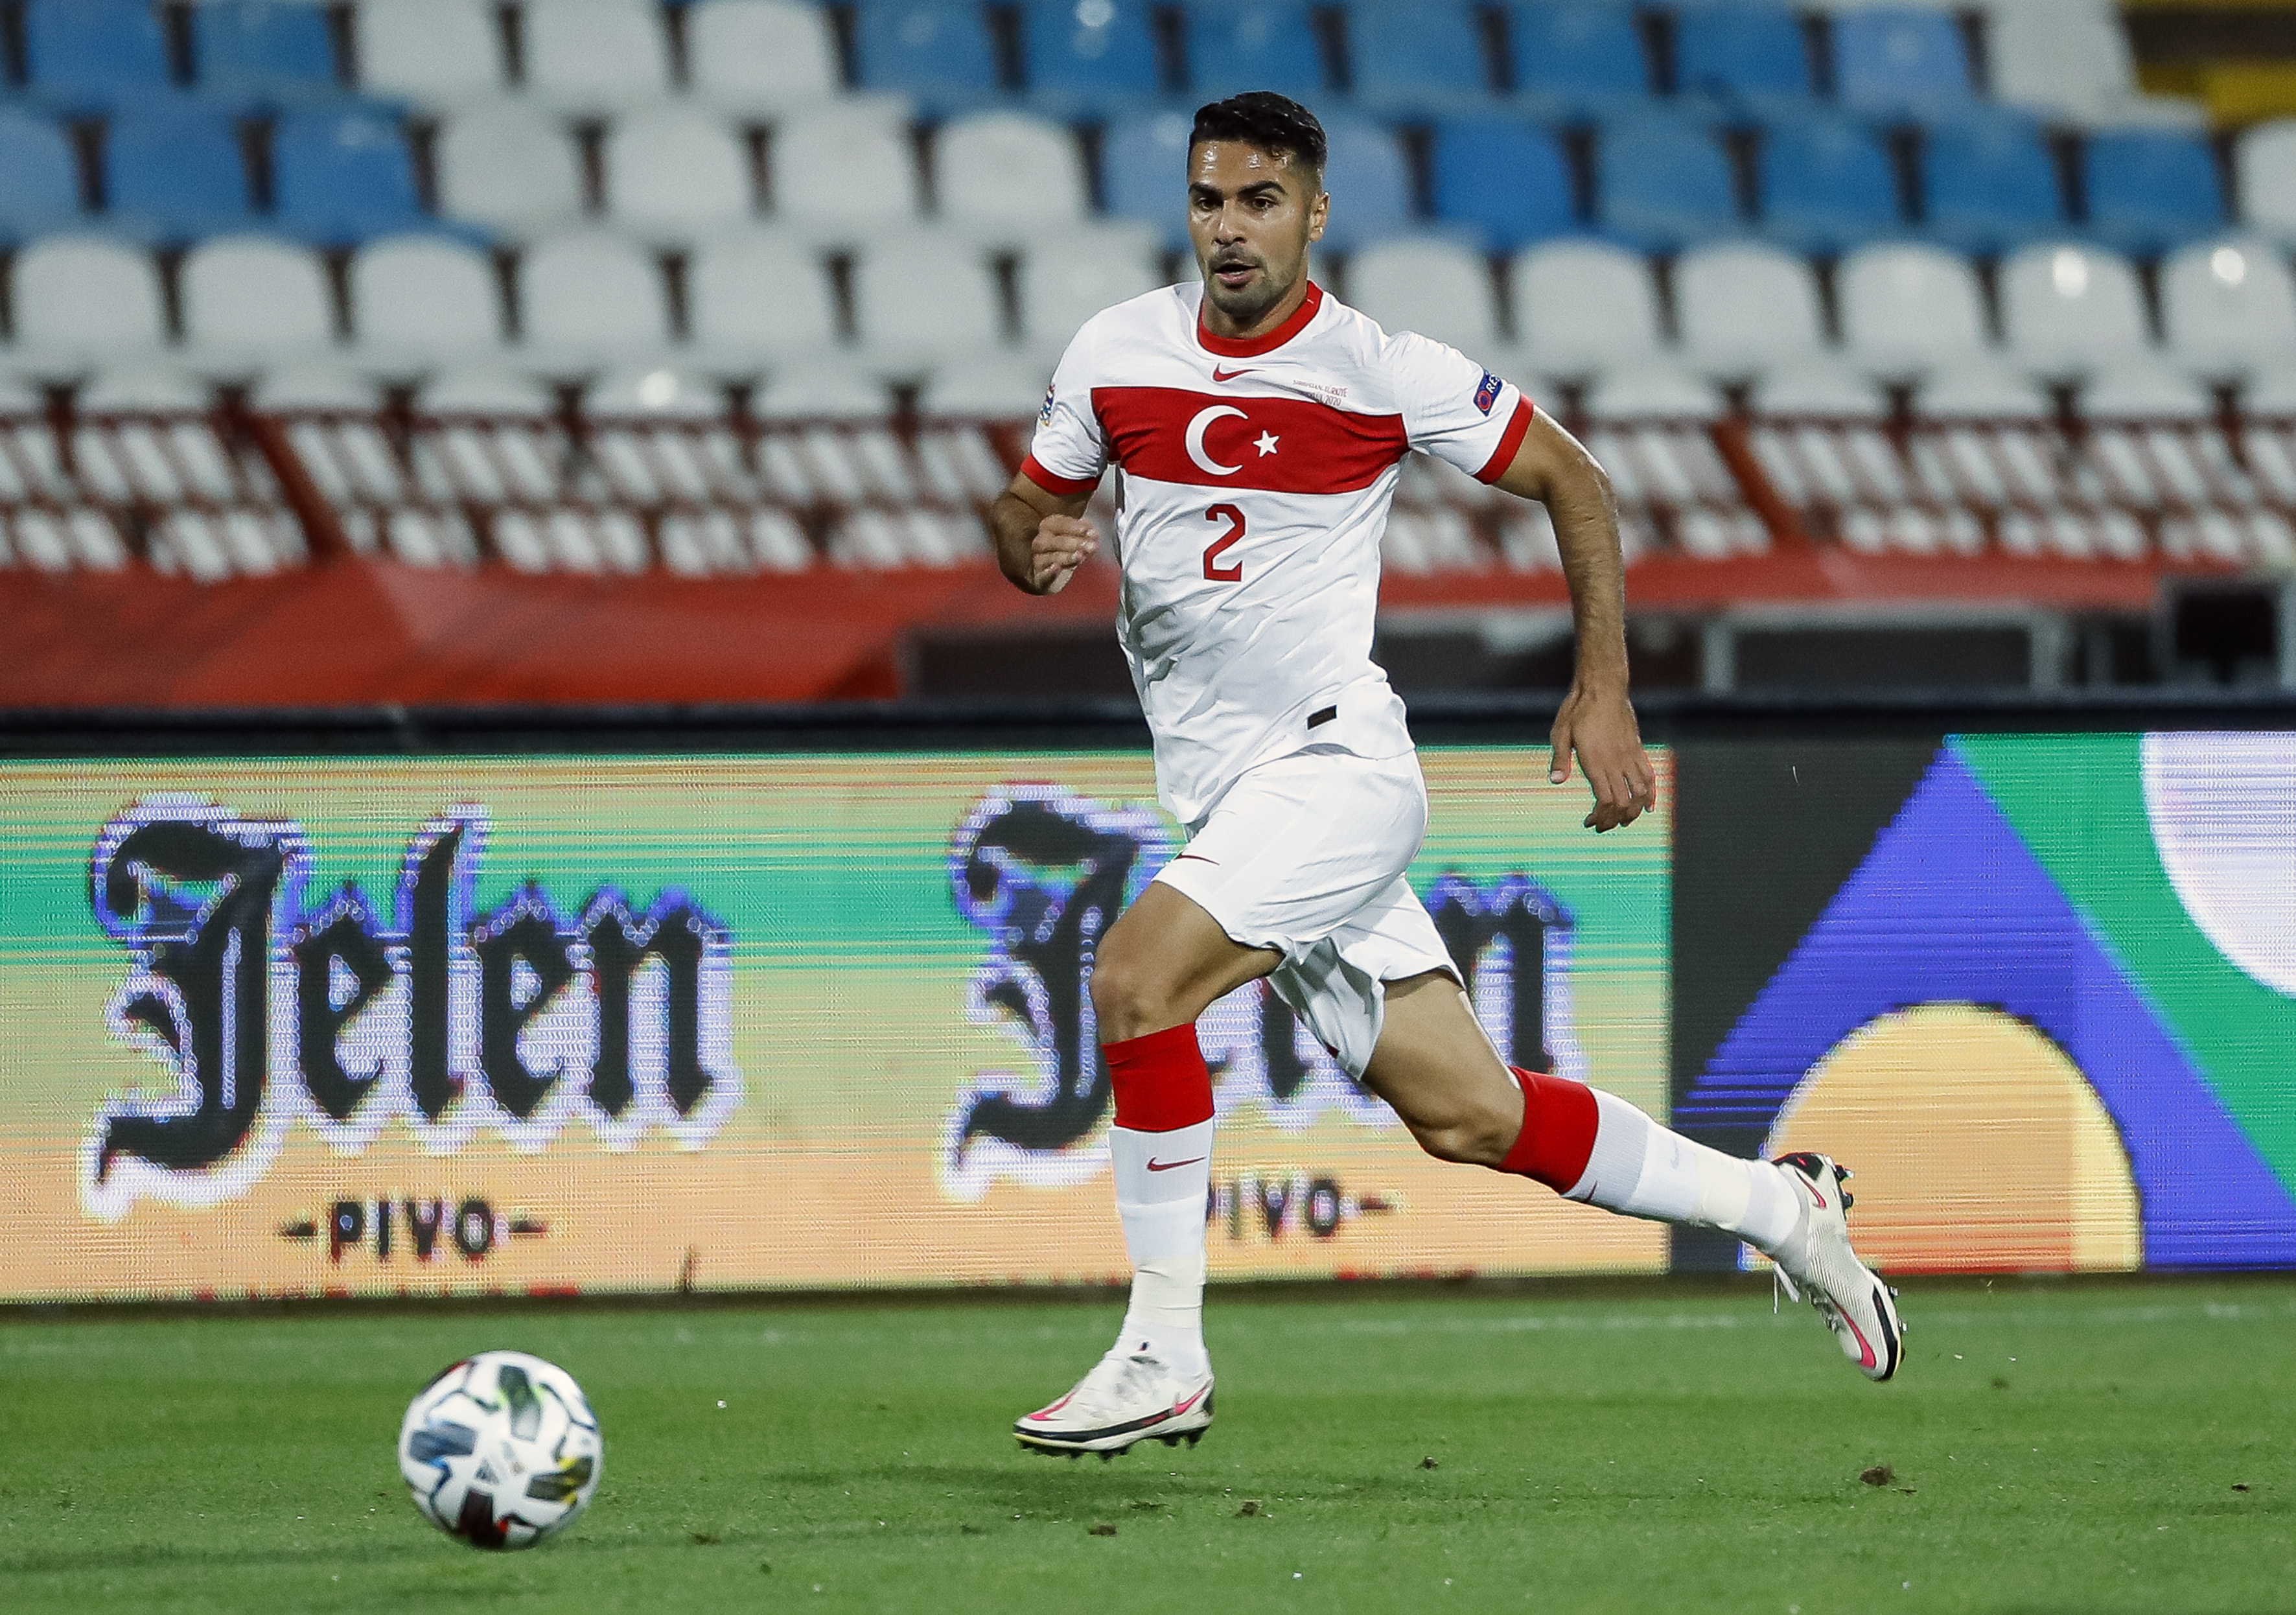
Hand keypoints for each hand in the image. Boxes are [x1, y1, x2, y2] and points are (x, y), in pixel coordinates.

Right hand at [1028, 513, 1098, 594]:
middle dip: (1075, 543)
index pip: (1060, 523)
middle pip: (1055, 540)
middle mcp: (1040, 542)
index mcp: (1048, 527)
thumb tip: (1093, 532)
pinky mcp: (1040, 578)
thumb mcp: (1078, 539)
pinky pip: (1043, 574)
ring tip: (1081, 556)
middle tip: (1092, 546)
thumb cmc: (1066, 551)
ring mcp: (1039, 560)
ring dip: (1067, 556)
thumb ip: (1086, 535)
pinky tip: (1056, 568)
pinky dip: (1049, 572)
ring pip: (1051, 557)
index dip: (1076, 527)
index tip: (1091, 532)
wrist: (1052, 576)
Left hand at [1548, 684, 1655, 831]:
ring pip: (1641, 793)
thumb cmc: (1577, 709)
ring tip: (1622, 820)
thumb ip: (1560, 759)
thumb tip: (1555, 782)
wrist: (1603, 687)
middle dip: (1614, 820)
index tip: (1589, 822)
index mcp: (1596, 761)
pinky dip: (1651, 794)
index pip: (1606, 801)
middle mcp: (1616, 761)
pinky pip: (1650, 775)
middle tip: (1602, 826)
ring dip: (1634, 812)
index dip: (1600, 817)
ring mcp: (1630, 755)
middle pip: (1624, 802)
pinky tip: (1648, 806)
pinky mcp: (1637, 748)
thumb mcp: (1560, 733)